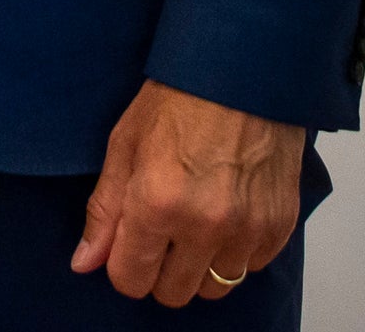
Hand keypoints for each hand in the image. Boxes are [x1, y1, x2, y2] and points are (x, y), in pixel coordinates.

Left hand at [71, 80, 302, 305]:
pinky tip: (228, 210)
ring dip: (200, 264)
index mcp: (157, 203)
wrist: (243, 71)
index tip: (129, 244)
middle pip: (173, 293)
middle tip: (162, 230)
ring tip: (196, 220)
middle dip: (160, 270)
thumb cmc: (180, 98)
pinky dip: (236, 250)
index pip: (131, 280)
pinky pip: (251, 266)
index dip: (124, 264)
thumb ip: (105, 210)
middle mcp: (204, 225)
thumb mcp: (125, 144)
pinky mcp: (279, 226)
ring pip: (214, 286)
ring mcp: (246, 229)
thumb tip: (85, 262)